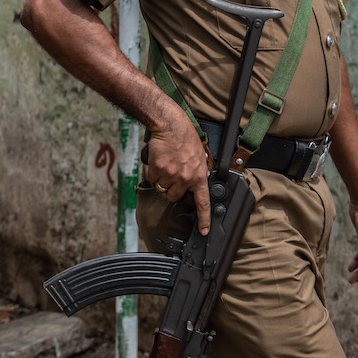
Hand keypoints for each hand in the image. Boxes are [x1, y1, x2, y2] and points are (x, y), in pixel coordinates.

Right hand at [145, 115, 213, 233]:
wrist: (170, 126)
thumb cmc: (185, 138)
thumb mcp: (199, 157)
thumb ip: (196, 173)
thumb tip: (194, 184)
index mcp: (198, 176)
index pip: (202, 203)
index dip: (204, 219)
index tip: (204, 230)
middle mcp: (184, 178)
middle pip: (174, 197)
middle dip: (172, 190)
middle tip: (172, 177)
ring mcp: (170, 175)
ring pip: (162, 188)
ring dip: (162, 180)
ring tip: (166, 165)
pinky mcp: (157, 169)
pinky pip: (153, 178)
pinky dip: (154, 172)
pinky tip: (159, 161)